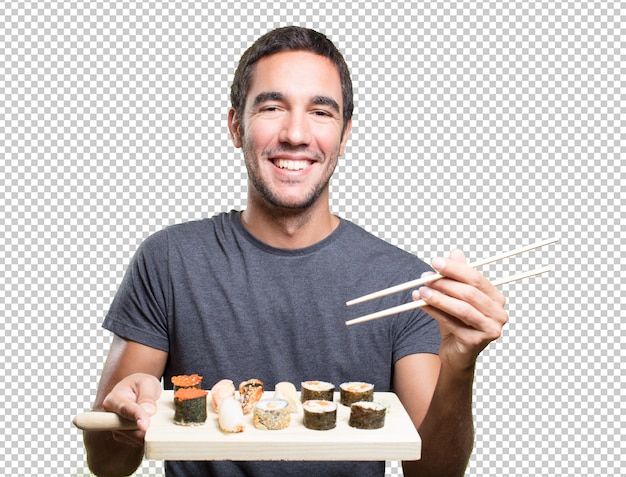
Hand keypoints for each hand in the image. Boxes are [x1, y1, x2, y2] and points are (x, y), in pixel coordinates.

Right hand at [102, 373, 161, 446]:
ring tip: (155, 417)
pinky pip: (138, 441)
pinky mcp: (125, 436)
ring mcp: (117, 428)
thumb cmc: (140, 385)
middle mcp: (111, 417)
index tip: (145, 426)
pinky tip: (151, 424)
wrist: (136, 390)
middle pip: (129, 429)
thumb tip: (149, 411)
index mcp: (114, 399)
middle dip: (145, 429)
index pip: (125, 410)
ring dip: (148, 431)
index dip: (136, 417)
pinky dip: (148, 435)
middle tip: (160, 424)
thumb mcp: (147, 384)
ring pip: (135, 437)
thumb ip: (147, 397)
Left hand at [414, 249, 507, 372]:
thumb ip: (457, 276)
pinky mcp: (476, 342)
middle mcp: (499, 313)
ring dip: (439, 298)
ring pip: (462, 308)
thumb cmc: (457, 322)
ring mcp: (490, 329)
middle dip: (445, 283)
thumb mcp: (455, 296)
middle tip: (425, 277)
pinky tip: (421, 304)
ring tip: (421, 291)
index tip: (435, 262)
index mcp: (496, 298)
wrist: (455, 352)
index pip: (476, 278)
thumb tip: (456, 252)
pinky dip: (434, 312)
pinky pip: (452, 323)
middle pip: (470, 293)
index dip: (455, 269)